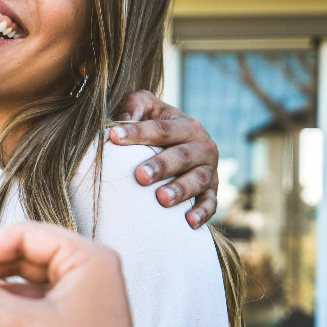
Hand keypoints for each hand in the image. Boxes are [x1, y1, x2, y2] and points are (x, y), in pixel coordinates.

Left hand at [107, 90, 218, 228]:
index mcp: (187, 125)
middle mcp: (203, 146)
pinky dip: (202, 212)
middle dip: (162, 166)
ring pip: (198, 180)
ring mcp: (209, 170)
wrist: (181, 145)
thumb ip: (134, 105)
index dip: (138, 132)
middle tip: (140, 175)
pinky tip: (188, 222)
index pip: (162, 129)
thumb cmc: (155, 125)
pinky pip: (211, 203)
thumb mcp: (146, 107)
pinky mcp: (212, 191)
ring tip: (161, 199)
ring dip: (181, 190)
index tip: (114, 137)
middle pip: (182, 156)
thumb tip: (123, 119)